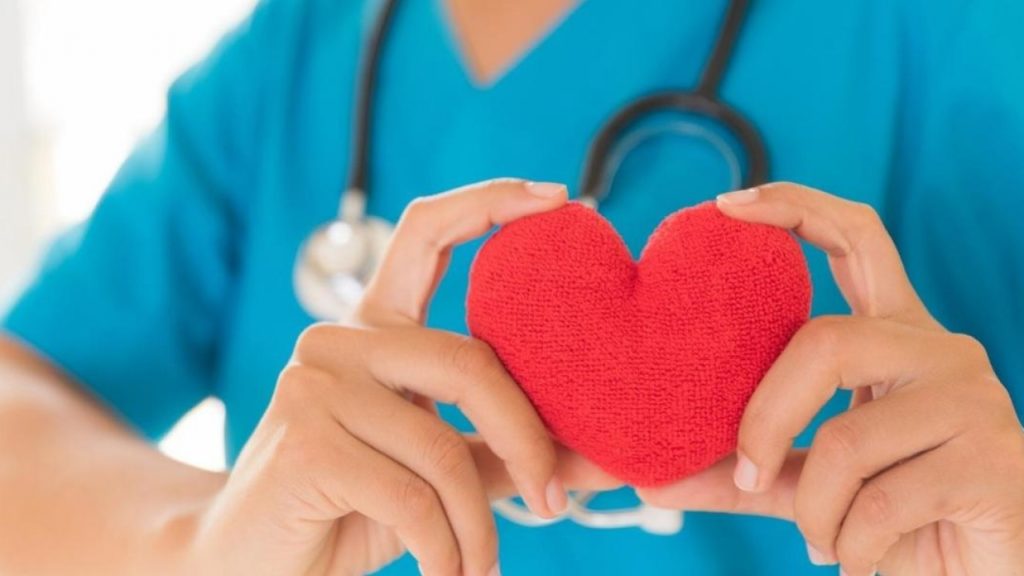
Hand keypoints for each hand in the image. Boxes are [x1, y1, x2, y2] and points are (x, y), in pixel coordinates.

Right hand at [187, 179, 619, 575]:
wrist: (252, 565)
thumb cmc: (352, 510)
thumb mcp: (444, 473)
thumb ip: (512, 450)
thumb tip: (610, 456)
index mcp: (374, 327)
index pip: (427, 231)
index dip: (491, 201)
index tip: (559, 198)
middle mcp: (340, 338)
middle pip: (470, 363)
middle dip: (527, 441)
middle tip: (557, 503)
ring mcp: (314, 383)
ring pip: (443, 448)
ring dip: (479, 526)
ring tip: (485, 568)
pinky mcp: (304, 439)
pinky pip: (411, 498)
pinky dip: (448, 550)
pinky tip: (451, 574)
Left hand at [638, 183, 1023, 575]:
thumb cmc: (901, 518)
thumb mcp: (812, 485)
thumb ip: (741, 472)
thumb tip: (647, 476)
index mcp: (895, 336)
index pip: (855, 237)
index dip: (793, 206)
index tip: (725, 205)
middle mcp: (938, 349)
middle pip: (826, 342)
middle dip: (766, 418)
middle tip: (748, 475)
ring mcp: (973, 399)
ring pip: (846, 438)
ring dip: (813, 509)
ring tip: (824, 540)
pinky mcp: (995, 459)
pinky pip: (879, 500)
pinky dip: (849, 544)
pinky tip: (860, 559)